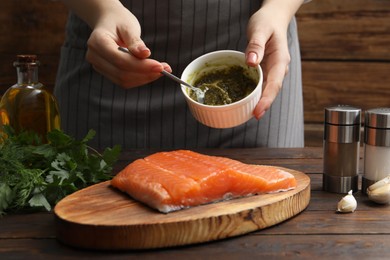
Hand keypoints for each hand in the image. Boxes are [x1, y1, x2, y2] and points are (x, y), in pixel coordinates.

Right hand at [85, 5, 170, 87]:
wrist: (109, 22)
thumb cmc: (119, 22)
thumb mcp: (128, 26)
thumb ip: (135, 41)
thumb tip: (145, 54)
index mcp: (97, 42)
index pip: (120, 60)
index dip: (141, 66)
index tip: (160, 66)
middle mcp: (95, 57)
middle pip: (122, 73)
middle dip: (145, 74)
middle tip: (164, 69)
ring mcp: (99, 66)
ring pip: (123, 80)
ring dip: (144, 78)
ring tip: (161, 71)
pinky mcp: (107, 73)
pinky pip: (124, 81)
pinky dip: (140, 79)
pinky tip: (151, 72)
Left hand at [245, 4, 293, 118]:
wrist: (273, 18)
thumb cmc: (267, 22)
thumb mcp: (260, 29)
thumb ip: (256, 45)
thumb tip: (251, 62)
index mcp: (280, 61)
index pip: (274, 84)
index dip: (266, 100)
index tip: (258, 111)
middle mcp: (278, 69)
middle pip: (271, 91)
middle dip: (262, 105)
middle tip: (251, 116)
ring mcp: (272, 71)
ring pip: (266, 90)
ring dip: (258, 102)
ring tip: (246, 113)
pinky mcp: (265, 71)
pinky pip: (260, 85)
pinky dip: (254, 93)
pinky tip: (245, 100)